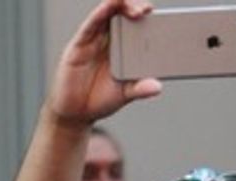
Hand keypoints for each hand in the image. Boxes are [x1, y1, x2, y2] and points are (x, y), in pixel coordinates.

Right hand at [47, 0, 161, 126]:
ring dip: (120, 4)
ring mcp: (93, 40)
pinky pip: (89, 26)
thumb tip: (157, 87)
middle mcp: (109, 39)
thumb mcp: (124, 94)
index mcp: (124, 47)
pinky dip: (99, 14)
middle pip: (123, 12)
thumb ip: (140, 88)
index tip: (161, 15)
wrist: (74, 114)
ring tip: (132, 4)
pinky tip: (107, 7)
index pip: (137, 23)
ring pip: (107, 13)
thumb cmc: (99, 100)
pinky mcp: (78, 46)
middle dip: (136, 5)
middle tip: (147, 10)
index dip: (147, 15)